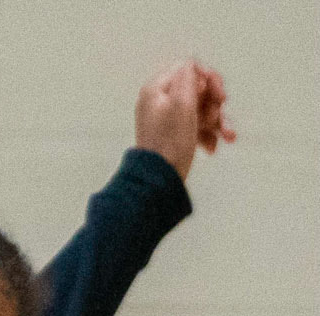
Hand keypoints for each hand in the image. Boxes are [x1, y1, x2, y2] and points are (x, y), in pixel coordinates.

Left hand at [135, 62, 235, 182]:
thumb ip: (188, 77)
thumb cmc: (168, 144)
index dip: (208, 78)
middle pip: (197, 89)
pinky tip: (213, 147)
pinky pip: (196, 127)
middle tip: (218, 115)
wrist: (158, 184)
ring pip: (200, 109)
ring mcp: (166, 120)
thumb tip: (191, 63)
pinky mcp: (173, 136)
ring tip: (227, 135)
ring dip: (217, 120)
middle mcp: (159, 102)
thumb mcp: (181, 103)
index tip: (218, 94)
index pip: (188, 68)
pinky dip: (208, 135)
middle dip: (214, 102)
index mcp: (157, 89)